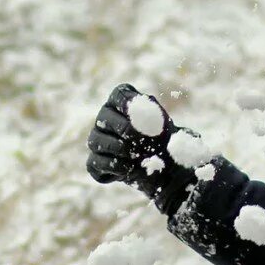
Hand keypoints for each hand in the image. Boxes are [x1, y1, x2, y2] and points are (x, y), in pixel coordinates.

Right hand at [87, 84, 193, 201]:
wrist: (165, 169)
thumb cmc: (165, 143)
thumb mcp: (169, 128)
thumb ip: (159, 119)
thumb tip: (154, 113)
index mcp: (123, 104)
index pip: (119, 95)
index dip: (128, 103)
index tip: (141, 114)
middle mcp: (106, 119)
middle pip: (104, 117)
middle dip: (125, 129)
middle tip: (143, 139)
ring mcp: (98, 141)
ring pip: (96, 140)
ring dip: (119, 148)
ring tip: (137, 155)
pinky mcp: (95, 163)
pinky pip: (96, 162)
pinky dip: (113, 166)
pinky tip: (129, 168)